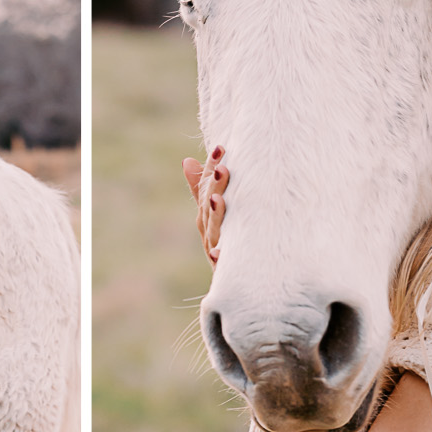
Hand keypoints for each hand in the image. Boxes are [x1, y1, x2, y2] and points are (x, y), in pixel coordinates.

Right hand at [181, 147, 227, 264]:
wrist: (245, 283)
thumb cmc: (229, 244)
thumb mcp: (216, 216)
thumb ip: (202, 191)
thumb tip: (186, 161)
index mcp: (207, 218)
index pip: (207, 189)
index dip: (211, 170)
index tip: (220, 148)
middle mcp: (209, 233)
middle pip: (208, 207)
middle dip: (213, 187)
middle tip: (222, 166)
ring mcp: (216, 251)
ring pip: (213, 231)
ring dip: (215, 215)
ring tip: (217, 198)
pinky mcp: (224, 270)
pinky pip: (221, 264)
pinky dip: (219, 257)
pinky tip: (219, 251)